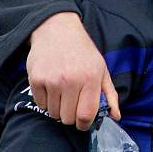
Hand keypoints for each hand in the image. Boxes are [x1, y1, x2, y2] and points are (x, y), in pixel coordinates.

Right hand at [27, 12, 120, 129]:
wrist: (58, 30)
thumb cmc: (83, 51)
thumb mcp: (101, 68)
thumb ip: (110, 94)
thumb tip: (116, 115)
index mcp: (91, 78)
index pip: (86, 115)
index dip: (84, 123)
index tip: (83, 120)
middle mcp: (71, 80)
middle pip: (68, 118)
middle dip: (71, 114)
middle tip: (72, 101)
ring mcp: (52, 80)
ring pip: (53, 113)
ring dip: (58, 107)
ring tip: (62, 90)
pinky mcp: (36, 79)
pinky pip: (40, 104)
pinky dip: (46, 100)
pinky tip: (52, 85)